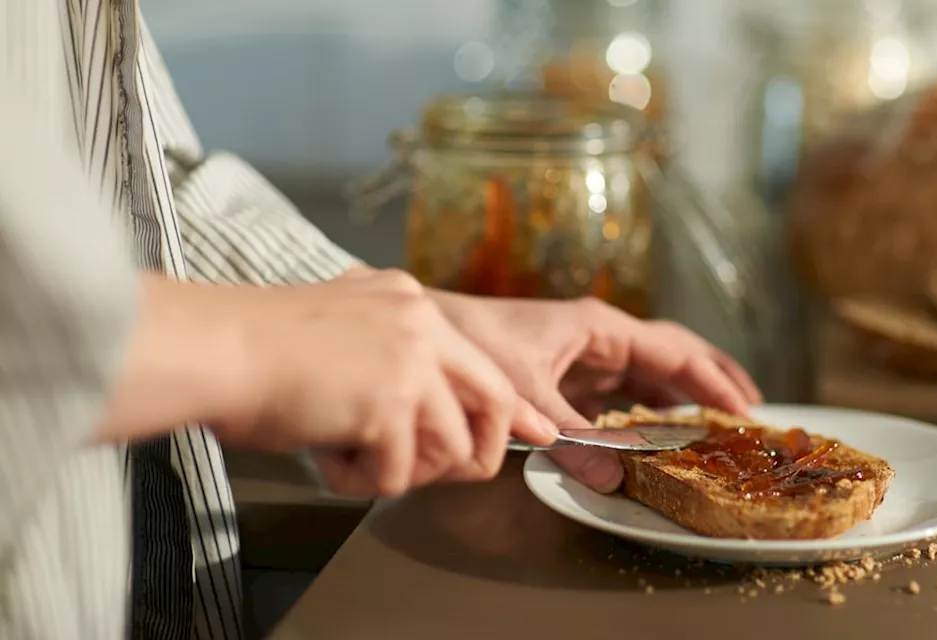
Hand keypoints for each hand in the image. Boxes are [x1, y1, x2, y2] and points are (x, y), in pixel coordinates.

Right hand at [217, 269, 556, 496]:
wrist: (210, 349)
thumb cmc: (251, 352)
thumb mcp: (339, 336)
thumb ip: (386, 362)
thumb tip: (417, 419)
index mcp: (407, 303)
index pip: (479, 360)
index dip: (509, 408)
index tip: (536, 431)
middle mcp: (419, 324)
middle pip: (495, 400)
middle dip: (479, 452)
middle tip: (446, 474)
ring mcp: (410, 362)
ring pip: (450, 449)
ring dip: (400, 471)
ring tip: (348, 456)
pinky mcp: (390, 403)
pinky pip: (397, 476)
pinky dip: (357, 481)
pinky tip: (323, 455)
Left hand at [430, 292, 762, 492]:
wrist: (429, 330)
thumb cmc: (474, 345)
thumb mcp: (528, 396)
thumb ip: (574, 439)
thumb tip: (617, 479)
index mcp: (600, 328)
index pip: (674, 352)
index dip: (712, 382)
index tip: (743, 411)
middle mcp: (601, 335)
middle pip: (674, 353)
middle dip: (713, 379)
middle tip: (749, 411)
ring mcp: (587, 352)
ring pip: (651, 370)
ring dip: (685, 393)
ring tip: (719, 419)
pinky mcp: (570, 371)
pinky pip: (624, 388)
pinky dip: (649, 406)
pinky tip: (662, 429)